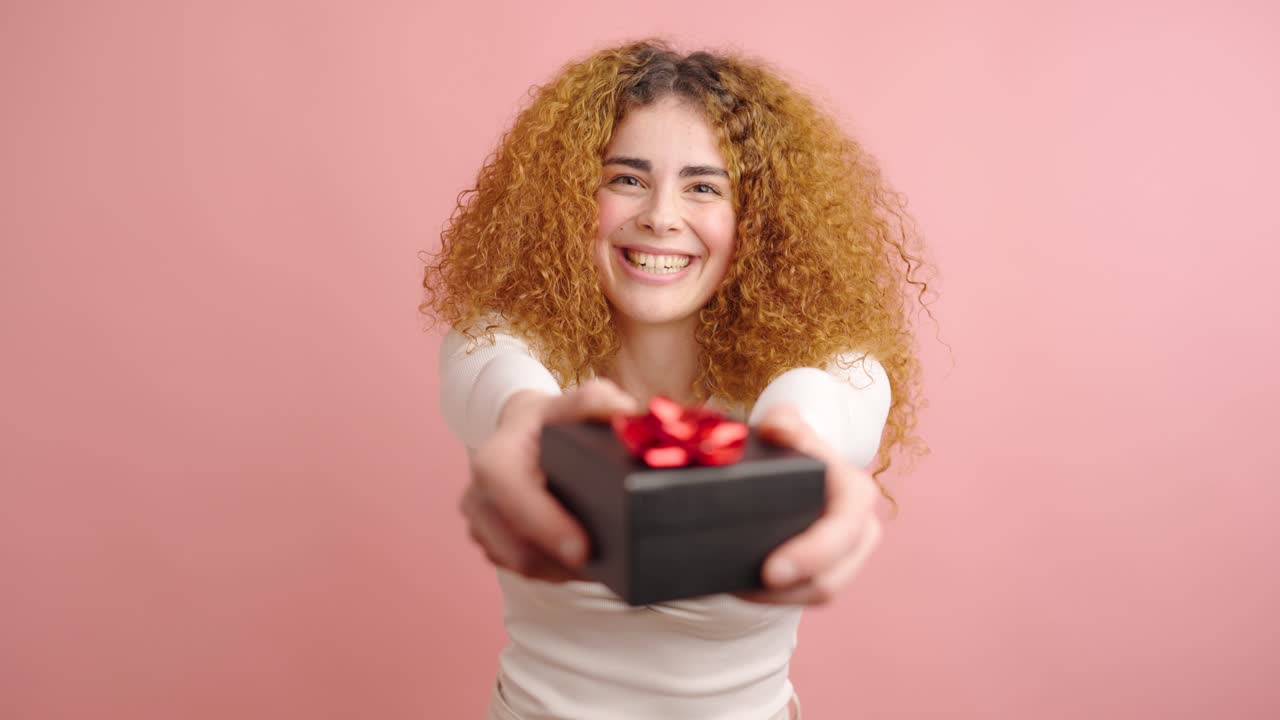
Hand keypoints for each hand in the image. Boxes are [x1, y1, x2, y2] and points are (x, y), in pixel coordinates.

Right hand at [460, 379, 639, 581]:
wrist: (522, 432)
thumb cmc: (550, 421)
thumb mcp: (571, 403)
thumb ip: (596, 401)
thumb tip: (624, 409)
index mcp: (495, 460)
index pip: (514, 498)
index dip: (547, 526)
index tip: (585, 549)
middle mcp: (477, 495)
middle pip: (518, 547)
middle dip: (563, 562)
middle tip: (611, 567)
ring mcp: (478, 523)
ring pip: (521, 565)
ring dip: (561, 571)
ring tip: (602, 566)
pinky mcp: (487, 542)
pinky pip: (519, 569)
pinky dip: (552, 571)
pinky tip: (580, 564)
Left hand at [738, 403, 884, 604]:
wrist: (797, 462)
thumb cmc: (788, 445)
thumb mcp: (785, 427)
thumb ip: (784, 422)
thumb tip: (777, 428)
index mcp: (854, 492)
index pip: (843, 529)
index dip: (812, 554)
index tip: (770, 570)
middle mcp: (861, 528)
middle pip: (832, 576)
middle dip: (790, 590)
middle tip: (743, 591)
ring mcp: (848, 555)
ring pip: (820, 592)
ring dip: (777, 599)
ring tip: (735, 590)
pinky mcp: (829, 571)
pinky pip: (806, 596)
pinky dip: (776, 598)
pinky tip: (742, 591)